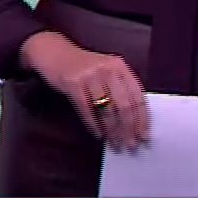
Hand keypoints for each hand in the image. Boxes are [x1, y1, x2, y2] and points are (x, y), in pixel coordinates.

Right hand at [20, 31, 148, 149]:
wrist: (53, 51)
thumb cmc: (82, 66)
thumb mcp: (106, 71)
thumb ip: (120, 89)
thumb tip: (133, 121)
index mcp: (120, 67)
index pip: (137, 97)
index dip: (142, 119)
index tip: (144, 136)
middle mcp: (107, 69)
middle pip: (124, 105)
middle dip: (129, 129)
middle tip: (130, 145)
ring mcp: (89, 76)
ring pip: (106, 110)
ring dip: (113, 131)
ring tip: (115, 144)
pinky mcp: (72, 83)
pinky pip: (87, 110)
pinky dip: (94, 125)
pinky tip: (98, 135)